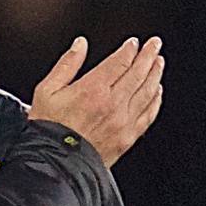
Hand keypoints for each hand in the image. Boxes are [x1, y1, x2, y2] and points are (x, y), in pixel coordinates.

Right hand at [29, 36, 163, 166]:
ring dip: (155, 74)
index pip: (119, 62)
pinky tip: (157, 92)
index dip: (129, 50)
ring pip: (147, 92)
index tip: (133, 43)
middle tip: (154, 44)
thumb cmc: (47, 129)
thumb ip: (66, 64)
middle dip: (148, 56)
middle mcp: (113, 104)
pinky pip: (148, 114)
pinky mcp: (127, 137)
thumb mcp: (46, 90)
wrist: (53, 162)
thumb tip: (80, 45)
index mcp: (93, 89)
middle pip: (138, 73)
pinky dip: (156, 100)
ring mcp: (123, 121)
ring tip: (158, 62)